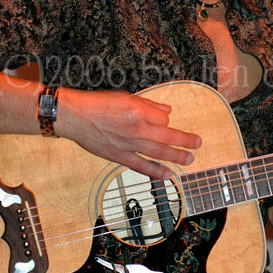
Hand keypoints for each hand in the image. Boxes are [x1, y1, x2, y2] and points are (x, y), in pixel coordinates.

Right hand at [56, 88, 201, 178]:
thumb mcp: (126, 97)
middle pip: (167, 136)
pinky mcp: (119, 156)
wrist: (75, 116)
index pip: (164, 118)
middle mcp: (136, 128)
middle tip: (197, 143)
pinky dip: (156, 172)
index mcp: (138, 110)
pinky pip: (141, 166)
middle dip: (185, 140)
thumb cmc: (98, 104)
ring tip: (189, 159)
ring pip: (159, 152)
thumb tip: (167, 110)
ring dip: (177, 157)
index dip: (165, 119)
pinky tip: (168, 175)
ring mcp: (128, 144)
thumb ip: (148, 105)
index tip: (163, 119)